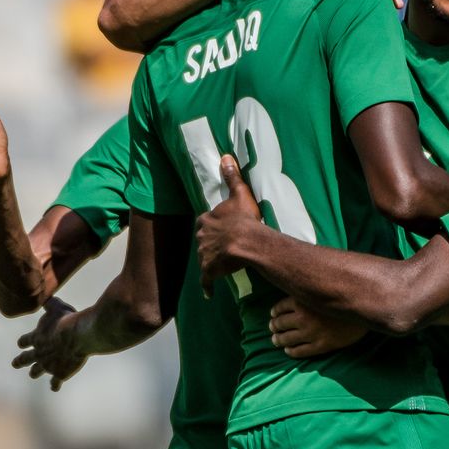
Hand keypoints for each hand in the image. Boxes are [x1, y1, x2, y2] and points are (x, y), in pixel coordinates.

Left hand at [12, 297, 86, 391]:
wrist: (78, 336)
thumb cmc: (67, 320)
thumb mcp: (57, 307)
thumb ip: (49, 304)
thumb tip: (45, 296)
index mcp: (36, 338)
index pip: (24, 341)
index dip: (23, 342)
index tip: (21, 343)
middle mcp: (38, 353)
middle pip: (25, 359)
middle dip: (20, 361)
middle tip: (15, 363)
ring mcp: (47, 365)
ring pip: (37, 371)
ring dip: (34, 372)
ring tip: (32, 374)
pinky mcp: (59, 373)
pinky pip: (55, 382)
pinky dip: (54, 385)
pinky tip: (54, 388)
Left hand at [196, 155, 262, 292]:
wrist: (247, 242)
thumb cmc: (245, 219)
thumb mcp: (239, 194)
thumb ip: (232, 177)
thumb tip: (225, 156)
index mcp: (206, 220)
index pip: (205, 221)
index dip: (213, 224)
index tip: (222, 226)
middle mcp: (201, 237)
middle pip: (203, 239)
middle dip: (210, 242)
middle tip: (223, 244)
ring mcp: (204, 255)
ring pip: (204, 258)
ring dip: (210, 261)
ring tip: (222, 263)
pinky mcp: (210, 271)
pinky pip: (207, 281)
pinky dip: (208, 286)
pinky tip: (209, 292)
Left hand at [269, 297, 369, 356]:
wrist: (367, 311)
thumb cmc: (345, 296)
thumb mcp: (323, 289)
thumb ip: (308, 289)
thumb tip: (294, 284)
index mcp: (302, 300)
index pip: (279, 308)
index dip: (274, 312)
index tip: (273, 315)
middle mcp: (303, 317)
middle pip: (279, 324)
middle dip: (274, 326)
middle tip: (273, 328)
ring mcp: (311, 333)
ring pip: (286, 339)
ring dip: (278, 340)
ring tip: (277, 340)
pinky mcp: (321, 345)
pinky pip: (299, 351)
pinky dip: (290, 351)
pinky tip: (289, 350)